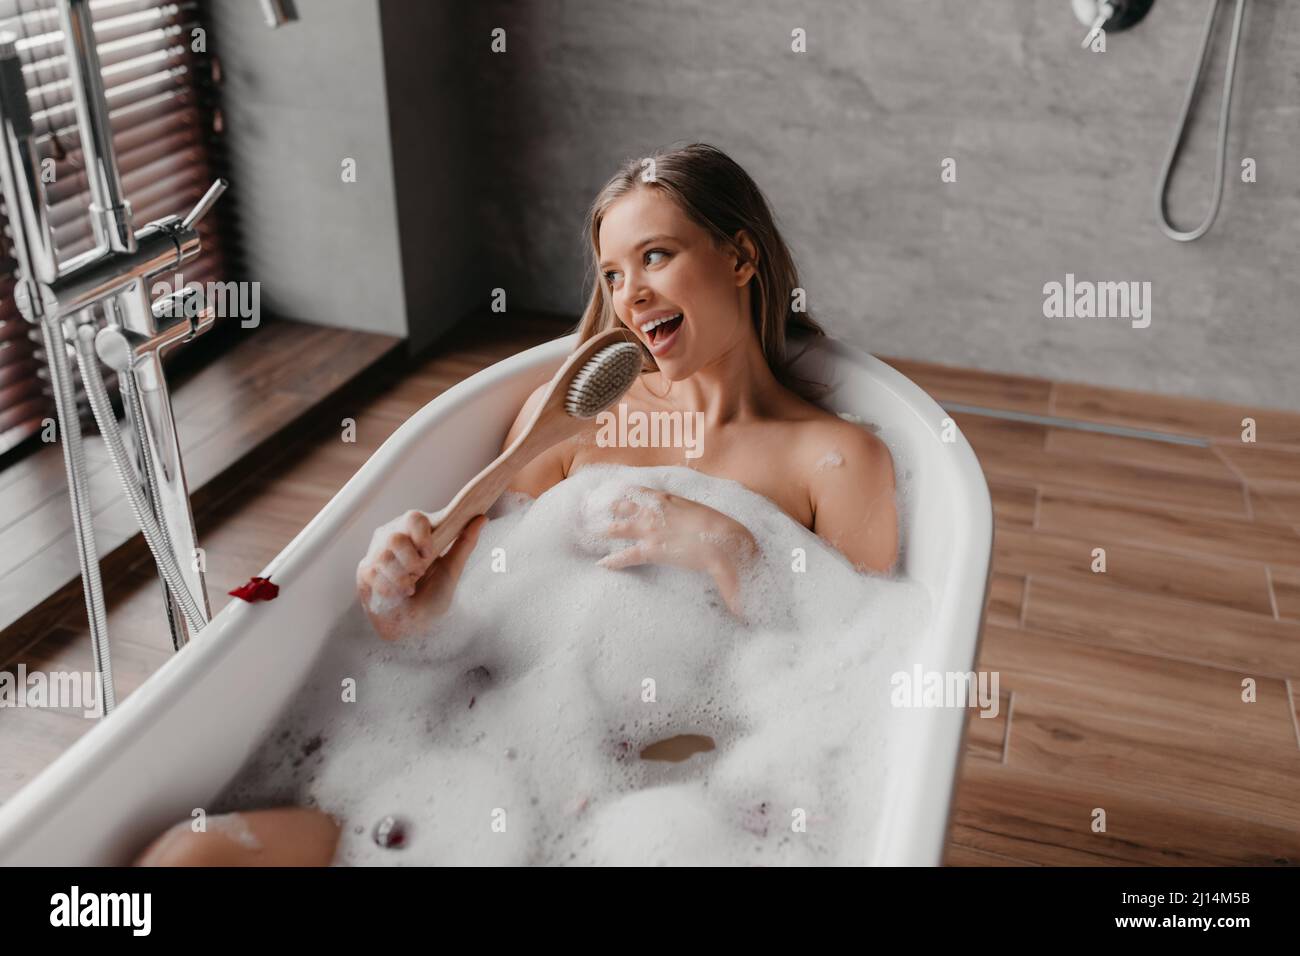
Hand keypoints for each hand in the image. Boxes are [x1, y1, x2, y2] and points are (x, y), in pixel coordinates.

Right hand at [356, 511, 486, 640]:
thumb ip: (464, 544)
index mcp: (415, 532)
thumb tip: (481, 518)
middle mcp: (393, 536)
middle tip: (420, 574)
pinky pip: (374, 574)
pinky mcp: (365, 571)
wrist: (415, 626)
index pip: (414, 518)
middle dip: (412, 562)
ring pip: (384, 558)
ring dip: (402, 578)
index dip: (422, 535)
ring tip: (410, 587)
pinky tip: (398, 594)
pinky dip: (391, 589)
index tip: (431, 553)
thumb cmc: (433, 596)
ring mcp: (376, 553)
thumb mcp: (452, 570)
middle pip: (396, 538)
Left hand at [597, 486, 757, 618]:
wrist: (723, 541)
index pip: (637, 492)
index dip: (623, 493)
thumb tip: (688, 517)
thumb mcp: (699, 511)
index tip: (612, 492)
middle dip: (607, 508)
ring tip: (591, 533)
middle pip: (622, 506)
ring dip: (604, 530)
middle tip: (593, 509)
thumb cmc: (717, 526)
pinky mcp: (651, 550)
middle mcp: (653, 511)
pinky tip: (602, 564)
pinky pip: (625, 556)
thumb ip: (686, 512)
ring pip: (618, 528)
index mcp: (666, 498)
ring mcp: (649, 530)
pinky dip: (612, 561)